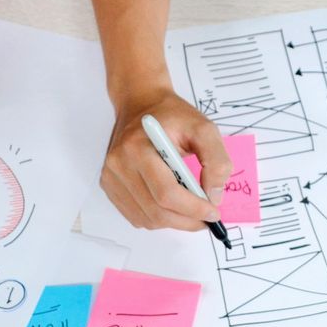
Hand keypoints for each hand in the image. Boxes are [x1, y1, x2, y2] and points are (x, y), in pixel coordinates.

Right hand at [101, 89, 231, 230]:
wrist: (141, 104)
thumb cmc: (172, 115)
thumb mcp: (203, 128)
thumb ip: (216, 160)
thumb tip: (214, 196)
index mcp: (137, 147)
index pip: (166, 192)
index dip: (193, 208)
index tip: (213, 212)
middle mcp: (118, 164)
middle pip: (156, 211)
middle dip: (187, 220)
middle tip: (207, 218)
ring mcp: (110, 177)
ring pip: (147, 219)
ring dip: (174, 222)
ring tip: (191, 211)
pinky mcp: (109, 186)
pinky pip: (136, 216)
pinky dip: (159, 218)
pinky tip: (172, 206)